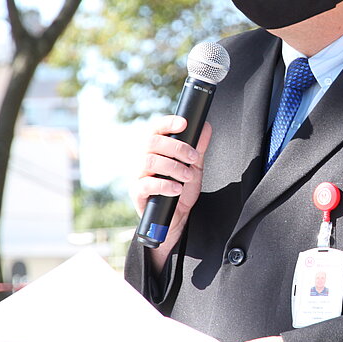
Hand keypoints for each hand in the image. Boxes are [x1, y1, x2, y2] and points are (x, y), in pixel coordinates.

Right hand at [132, 117, 211, 268]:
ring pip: (149, 161)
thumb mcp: (194, 167)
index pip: (156, 129)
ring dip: (173, 166)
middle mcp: (144, 159)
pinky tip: (177, 188)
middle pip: (151, 142)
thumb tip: (205, 126)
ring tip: (188, 176)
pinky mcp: (137, 193)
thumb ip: (198, 147)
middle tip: (193, 157)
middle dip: (176, 147)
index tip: (183, 123)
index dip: (167, 123)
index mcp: (157, 149)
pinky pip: (145, 184)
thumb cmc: (182, 189)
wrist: (177, 219)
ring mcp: (139, 176)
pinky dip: (164, 185)